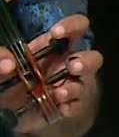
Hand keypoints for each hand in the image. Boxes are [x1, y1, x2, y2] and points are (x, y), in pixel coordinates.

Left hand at [0, 15, 100, 132]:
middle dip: (85, 61)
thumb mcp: (0, 70)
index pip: (75, 28)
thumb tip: (8, 64)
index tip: (57, 33)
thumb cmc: (8, 83)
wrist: (11, 111)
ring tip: (60, 93)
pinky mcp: (68, 107)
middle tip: (72, 66)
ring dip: (75, 87)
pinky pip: (77, 106)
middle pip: (92, 57)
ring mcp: (70, 86)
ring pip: (86, 82)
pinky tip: (61, 108)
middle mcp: (67, 65)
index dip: (72, 26)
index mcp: (53, 47)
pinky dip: (71, 107)